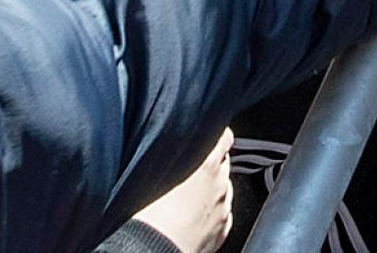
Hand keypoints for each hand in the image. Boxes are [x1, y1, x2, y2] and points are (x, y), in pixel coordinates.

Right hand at [129, 127, 237, 252]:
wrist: (157, 249)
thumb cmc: (152, 213)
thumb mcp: (156, 173)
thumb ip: (172, 156)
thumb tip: (172, 147)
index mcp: (206, 165)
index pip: (224, 137)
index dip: (216, 134)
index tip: (208, 135)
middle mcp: (220, 185)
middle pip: (223, 162)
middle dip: (210, 162)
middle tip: (191, 169)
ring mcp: (224, 209)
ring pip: (224, 188)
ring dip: (212, 187)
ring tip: (190, 196)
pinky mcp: (224, 229)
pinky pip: (222, 212)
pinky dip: (213, 209)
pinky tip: (195, 215)